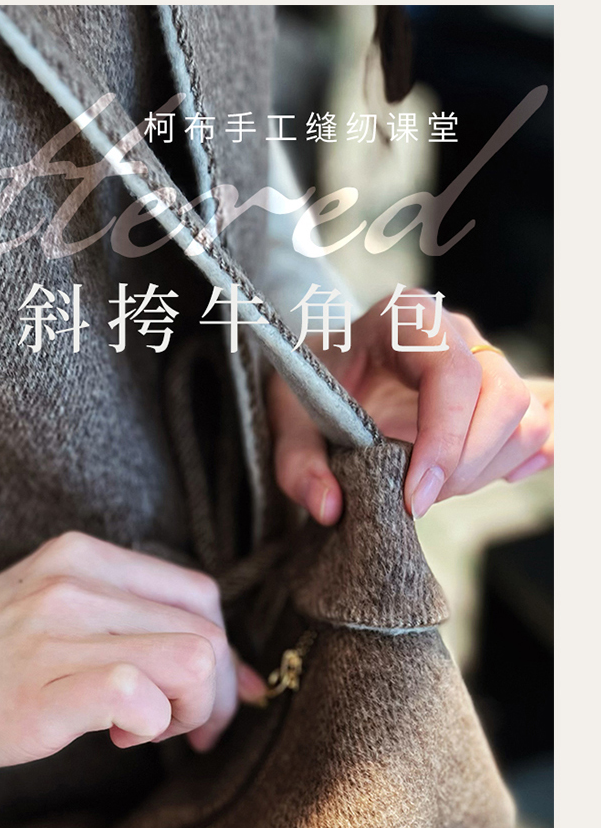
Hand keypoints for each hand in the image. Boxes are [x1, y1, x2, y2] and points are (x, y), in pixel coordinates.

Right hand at [0, 532, 268, 769]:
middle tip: (189, 730)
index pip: (198, 594)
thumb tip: (212, 666)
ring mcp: (56, 632)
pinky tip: (117, 738)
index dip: (225, 652)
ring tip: (147, 730)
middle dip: (218, 692)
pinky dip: (150, 724)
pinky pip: (137, 693)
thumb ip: (118, 619)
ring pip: (190, 658)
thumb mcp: (46, 607)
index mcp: (82, 557)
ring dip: (190, 709)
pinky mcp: (40, 689)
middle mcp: (75, 582)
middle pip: (206, 629)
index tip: (216, 697)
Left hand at [268, 289, 553, 523]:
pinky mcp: (499, 392)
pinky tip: (484, 477)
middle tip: (414, 500)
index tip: (413, 499)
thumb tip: (329, 507)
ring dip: (486, 470)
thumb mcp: (286, 417)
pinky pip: (542, 423)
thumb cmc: (311, 384)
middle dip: (465, 465)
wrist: (324, 370)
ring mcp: (485, 360)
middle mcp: (456, 332)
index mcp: (407, 319)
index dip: (443, 442)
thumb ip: (296, 462)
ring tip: (432, 488)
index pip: (453, 374)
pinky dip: (524, 458)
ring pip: (527, 418)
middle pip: (503, 398)